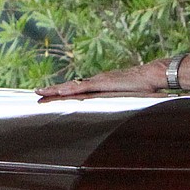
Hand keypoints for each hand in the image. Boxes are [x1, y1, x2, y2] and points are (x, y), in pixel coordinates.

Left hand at [37, 58, 167, 99]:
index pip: (78, 90)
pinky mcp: (102, 83)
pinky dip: (69, 90)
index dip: (64, 92)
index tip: (52, 95)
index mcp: (101, 86)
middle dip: (53, 91)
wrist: (152, 75)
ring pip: (72, 87)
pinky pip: (82, 87)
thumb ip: (122, 105)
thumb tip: (121, 114)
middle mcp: (96, 82)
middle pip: (71, 87)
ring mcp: (98, 82)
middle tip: (37, 93)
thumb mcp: (129, 99)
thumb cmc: (145, 88)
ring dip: (56, 90)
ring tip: (40, 93)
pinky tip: (58, 92)